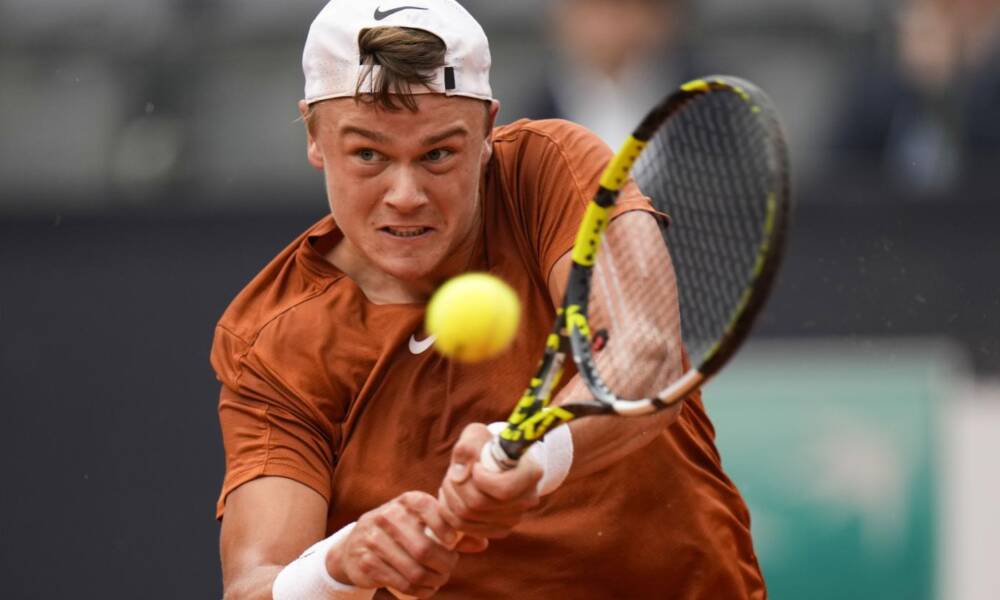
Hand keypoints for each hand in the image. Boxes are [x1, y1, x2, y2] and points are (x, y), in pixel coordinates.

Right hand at [326, 491, 487, 597]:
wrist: (355, 545)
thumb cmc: (401, 531)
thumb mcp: (422, 523)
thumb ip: (453, 531)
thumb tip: (482, 543)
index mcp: (406, 501)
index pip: (430, 509)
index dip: (446, 529)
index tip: (453, 544)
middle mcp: (387, 516)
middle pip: (424, 548)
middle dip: (443, 564)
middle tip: (448, 569)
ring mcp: (373, 540)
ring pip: (414, 570)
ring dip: (433, 580)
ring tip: (438, 580)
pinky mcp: (367, 563)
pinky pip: (401, 583)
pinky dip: (418, 591)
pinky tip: (425, 589)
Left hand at [438, 423, 542, 538]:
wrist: (493, 462)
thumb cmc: (486, 445)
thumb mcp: (477, 435)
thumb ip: (468, 447)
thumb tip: (459, 476)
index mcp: (531, 473)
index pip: (504, 489)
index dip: (481, 479)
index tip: (475, 466)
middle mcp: (527, 500)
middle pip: (479, 504)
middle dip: (457, 486)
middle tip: (452, 472)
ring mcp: (514, 518)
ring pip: (468, 517)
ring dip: (449, 498)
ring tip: (449, 482)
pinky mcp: (499, 530)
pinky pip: (464, 528)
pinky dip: (449, 512)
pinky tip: (450, 497)